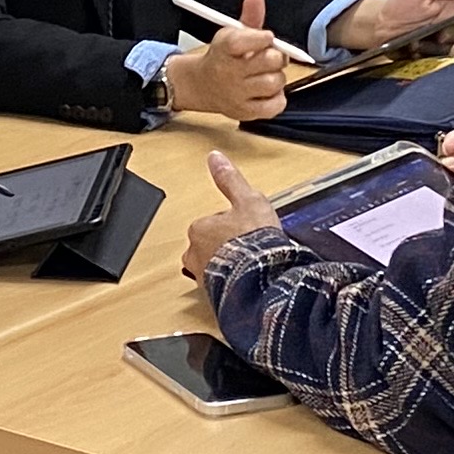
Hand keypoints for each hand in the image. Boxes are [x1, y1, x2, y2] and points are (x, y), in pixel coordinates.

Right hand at [164, 0, 291, 120]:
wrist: (202, 85)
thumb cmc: (223, 58)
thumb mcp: (233, 34)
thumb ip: (249, 17)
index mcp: (224, 48)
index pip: (245, 41)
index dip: (262, 38)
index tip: (267, 37)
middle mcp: (228, 72)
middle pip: (268, 61)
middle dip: (276, 56)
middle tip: (272, 56)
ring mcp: (237, 95)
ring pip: (275, 82)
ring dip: (277, 76)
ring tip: (267, 73)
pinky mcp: (245, 112)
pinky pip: (275, 106)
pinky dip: (278, 97)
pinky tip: (268, 90)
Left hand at [182, 147, 286, 290]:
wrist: (259, 279)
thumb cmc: (252, 240)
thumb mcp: (247, 199)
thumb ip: (230, 179)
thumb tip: (215, 157)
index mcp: (199, 229)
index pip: (213, 222)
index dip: (234, 224)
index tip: (248, 228)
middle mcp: (194, 254)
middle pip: (211, 245)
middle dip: (227, 246)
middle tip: (250, 246)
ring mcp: (203, 277)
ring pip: (215, 266)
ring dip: (230, 265)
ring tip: (251, 264)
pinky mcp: (214, 296)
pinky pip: (222, 285)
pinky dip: (233, 283)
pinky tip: (250, 280)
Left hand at [333, 0, 453, 52]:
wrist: (379, 26)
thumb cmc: (402, 5)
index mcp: (453, 8)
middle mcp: (451, 27)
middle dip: (453, 34)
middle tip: (441, 32)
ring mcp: (442, 44)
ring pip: (452, 50)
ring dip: (436, 45)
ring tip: (418, 39)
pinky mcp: (431, 58)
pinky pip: (438, 61)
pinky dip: (426, 54)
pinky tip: (414, 48)